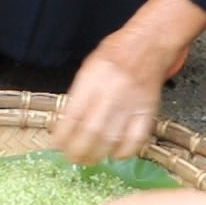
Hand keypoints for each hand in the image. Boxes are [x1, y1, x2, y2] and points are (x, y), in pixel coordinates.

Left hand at [52, 0, 205, 164]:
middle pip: (92, 130)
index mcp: (93, 78)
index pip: (73, 114)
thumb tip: (63, 125)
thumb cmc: (115, 54)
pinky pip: (137, 138)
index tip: (57, 145)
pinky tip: (115, 154)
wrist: (149, 44)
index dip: (63, 135)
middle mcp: (112, 91)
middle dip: (78, 151)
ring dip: (98, 154)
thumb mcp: (89, 68)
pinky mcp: (148, 110)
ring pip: (112, 138)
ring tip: (89, 160)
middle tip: (72, 158)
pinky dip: (124, 152)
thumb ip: (78, 94)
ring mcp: (132, 102)